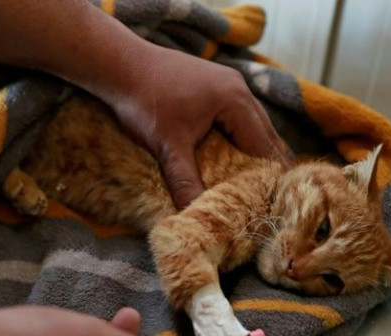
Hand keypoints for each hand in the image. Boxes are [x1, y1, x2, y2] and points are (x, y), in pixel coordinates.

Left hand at [103, 45, 288, 208]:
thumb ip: (184, 180)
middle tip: (266, 194)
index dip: (268, 173)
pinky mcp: (211, 85)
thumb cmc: (145, 102)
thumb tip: (192, 214)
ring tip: (252, 179)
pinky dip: (235, 135)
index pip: (264, 144)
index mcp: (236, 101)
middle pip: (264, 132)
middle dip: (264, 162)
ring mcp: (225, 83)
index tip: (271, 198)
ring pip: (249, 122)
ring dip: (250, 148)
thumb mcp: (167, 146)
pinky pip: (234, 115)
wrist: (120, 66)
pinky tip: (229, 152)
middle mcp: (238, 88)